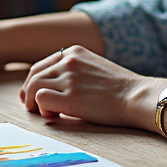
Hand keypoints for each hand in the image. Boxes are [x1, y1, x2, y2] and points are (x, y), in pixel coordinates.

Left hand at [19, 45, 166, 132]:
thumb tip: (55, 84)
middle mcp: (68, 60)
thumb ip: (75, 70)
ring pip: (33, 87)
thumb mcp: (94, 67)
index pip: (41, 65)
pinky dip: (42, 109)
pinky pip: (41, 99)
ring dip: (34, 103)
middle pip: (33, 75)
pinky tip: (55, 115)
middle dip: (29, 93)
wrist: (137, 97)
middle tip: (33, 108)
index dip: (33, 82)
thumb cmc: (120, 88)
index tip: (33, 95)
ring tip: (48, 113)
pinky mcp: (70, 97)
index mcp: (73, 51)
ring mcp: (69, 78)